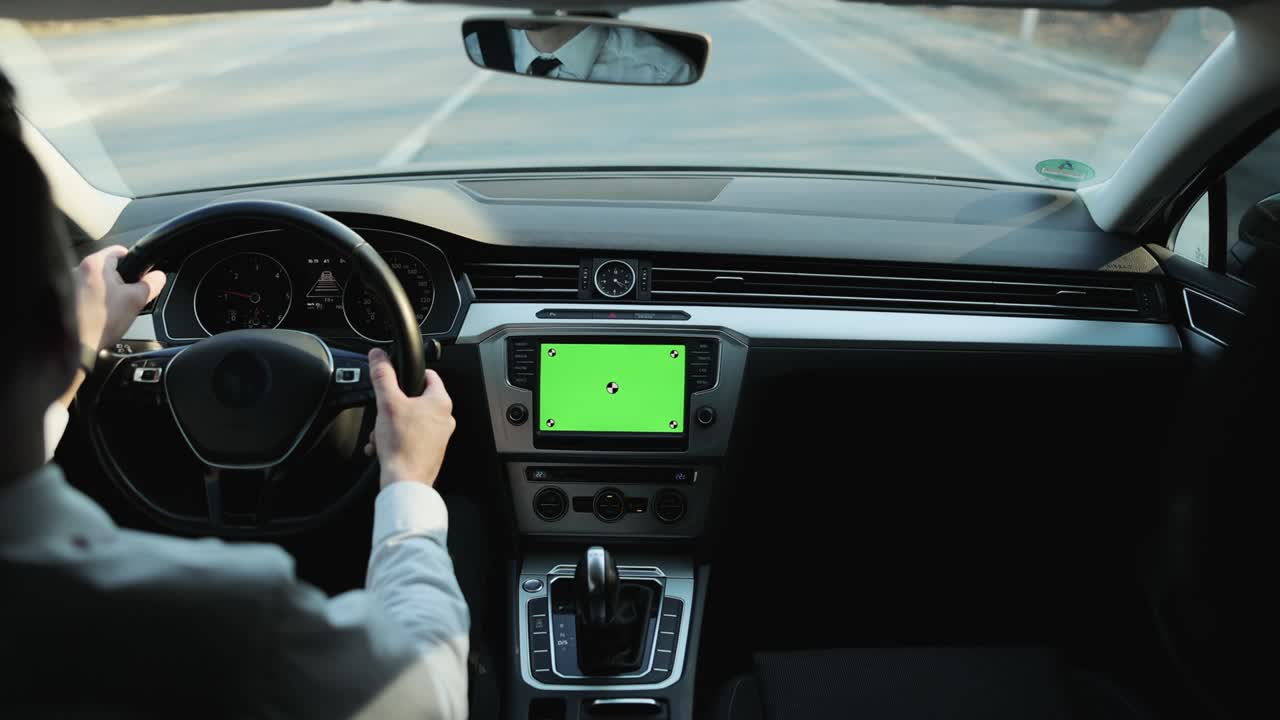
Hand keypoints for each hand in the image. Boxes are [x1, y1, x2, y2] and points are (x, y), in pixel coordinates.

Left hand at [74, 246, 165, 351]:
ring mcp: (67, 283)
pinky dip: (91, 299)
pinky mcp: (62, 297)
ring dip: (104, 290)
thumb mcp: (136, 301)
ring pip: (94, 281)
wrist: (75, 345)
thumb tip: (159, 276)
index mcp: (95, 264)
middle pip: (106, 268)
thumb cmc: (102, 322)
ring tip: (110, 309)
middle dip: (118, 280)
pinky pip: (83, 292)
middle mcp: (77, 269)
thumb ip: (151, 284)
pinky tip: (97, 314)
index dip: (133, 261)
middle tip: (126, 297)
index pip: (119, 251)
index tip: (138, 273)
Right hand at [364, 349, 455, 488]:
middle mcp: (444, 418)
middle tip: (383, 414)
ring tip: (380, 435)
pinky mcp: (430, 451)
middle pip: (415, 400)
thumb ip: (383, 376)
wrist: (404, 482)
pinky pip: (410, 437)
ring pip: (410, 420)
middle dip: (393, 406)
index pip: (429, 375)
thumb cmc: (402, 446)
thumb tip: (378, 356)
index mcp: (440, 402)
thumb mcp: (387, 403)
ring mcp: (439, 436)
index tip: (396, 379)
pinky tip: (382, 447)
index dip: (409, 374)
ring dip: (390, 425)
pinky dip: (395, 439)